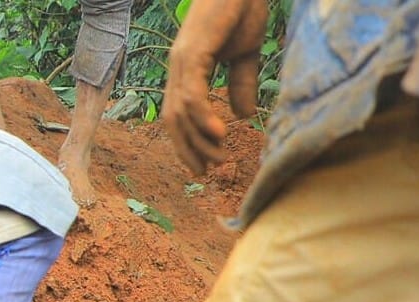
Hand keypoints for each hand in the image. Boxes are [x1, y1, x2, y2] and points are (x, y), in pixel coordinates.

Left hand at [163, 0, 267, 174]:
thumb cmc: (243, 10)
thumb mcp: (245, 55)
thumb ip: (240, 84)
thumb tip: (243, 115)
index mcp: (186, 71)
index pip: (177, 115)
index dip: (187, 141)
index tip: (204, 164)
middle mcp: (178, 69)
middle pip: (173, 120)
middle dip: (189, 148)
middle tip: (210, 169)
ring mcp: (182, 61)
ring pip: (181, 112)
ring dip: (200, 139)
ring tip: (219, 157)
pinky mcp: (192, 53)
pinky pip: (191, 94)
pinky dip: (201, 117)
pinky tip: (218, 133)